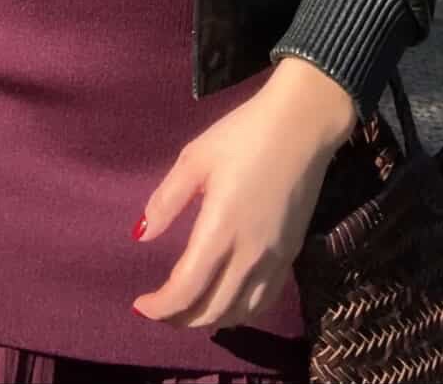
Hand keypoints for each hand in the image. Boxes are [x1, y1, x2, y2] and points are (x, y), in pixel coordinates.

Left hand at [132, 57, 357, 332]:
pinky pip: (263, 301)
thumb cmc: (244, 134)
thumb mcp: (195, 157)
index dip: (160, 308)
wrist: (303, 124)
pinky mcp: (291, 254)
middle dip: (179, 319)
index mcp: (220, 230)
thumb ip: (167, 200)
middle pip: (211, 310)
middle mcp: (249, 255)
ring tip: (187, 310)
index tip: (139, 305)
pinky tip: (227, 303)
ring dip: (209, 319)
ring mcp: (274, 258)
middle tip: (158, 309)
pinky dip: (239, 312)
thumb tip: (141, 236)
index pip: (186, 291)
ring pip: (239, 313)